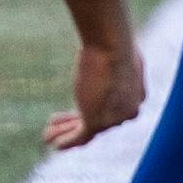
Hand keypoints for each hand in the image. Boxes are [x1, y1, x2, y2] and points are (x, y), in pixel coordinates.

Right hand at [52, 29, 147, 149]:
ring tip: (47, 135)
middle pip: (100, 120)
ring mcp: (113, 120)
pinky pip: (79, 137)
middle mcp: (127, 111)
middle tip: (57, 120)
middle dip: (75, 121)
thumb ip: (111, 55)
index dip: (91, 107)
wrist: (112, 46)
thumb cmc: (113, 40)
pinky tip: (52, 142)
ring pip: (86, 131)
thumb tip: (103, 43)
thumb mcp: (117, 48)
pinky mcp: (96, 122)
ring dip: (65, 132)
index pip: (112, 107)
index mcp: (136, 95)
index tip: (74, 108)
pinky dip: (65, 141)